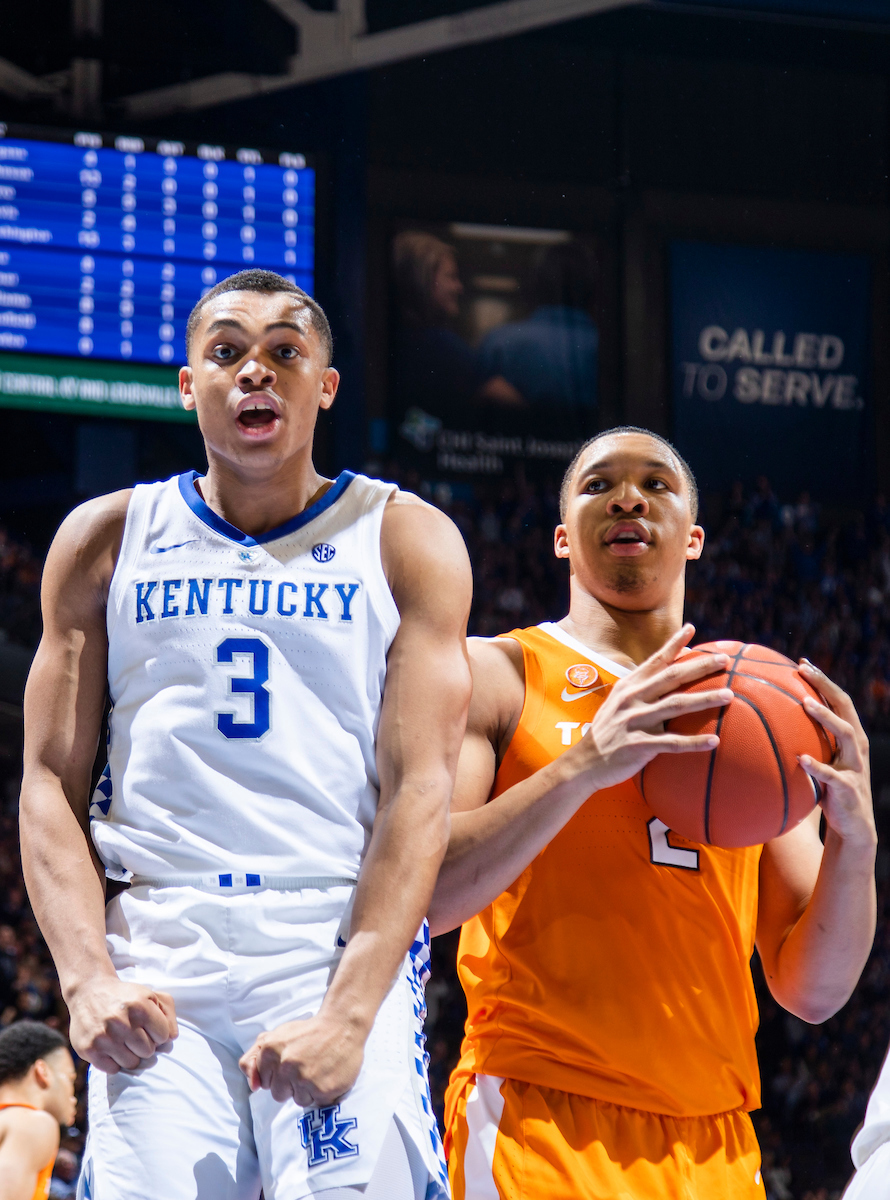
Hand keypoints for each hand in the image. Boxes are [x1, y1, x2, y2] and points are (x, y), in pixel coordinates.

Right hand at [66, 976, 177, 1072]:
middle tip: (135, 1035)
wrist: (89, 992)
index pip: (163, 1036)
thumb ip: (168, 1014)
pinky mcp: (89, 1049)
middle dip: (145, 1045)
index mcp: (140, 1005)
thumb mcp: (150, 996)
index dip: (158, 1034)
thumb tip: (172, 1037)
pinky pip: (113, 1069)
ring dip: (130, 1055)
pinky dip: (114, 1062)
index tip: (149, 1028)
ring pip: (131, 1063)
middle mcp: (121, 1021)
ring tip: (123, 1041)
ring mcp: (104, 1037)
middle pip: (148, 1052)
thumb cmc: (125, 997)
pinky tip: (111, 1047)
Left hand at [239, 1013, 365, 1106]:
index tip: (292, 1062)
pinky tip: (328, 1075)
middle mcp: (285, 1065)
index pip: (264, 1082)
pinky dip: (323, 1093)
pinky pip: (316, 1103)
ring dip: (308, 1090)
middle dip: (291, 1085)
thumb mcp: (276, 1036)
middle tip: (306, 1067)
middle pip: (278, 1095)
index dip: (279, 1075)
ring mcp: (304, 1079)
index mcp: (270, 1050)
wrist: (342, 1024)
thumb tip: (252, 1086)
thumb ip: (253, 1058)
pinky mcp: (323, 1090)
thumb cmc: (308, 1032)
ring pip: (298, 1101)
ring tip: (319, 1070)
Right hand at [574, 623, 732, 791]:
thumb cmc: (608, 732)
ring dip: (705, 699)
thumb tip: (668, 674)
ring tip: (729, 695)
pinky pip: (672, 743)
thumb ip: (641, 690)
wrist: (584, 763)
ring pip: (676, 705)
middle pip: (671, 677)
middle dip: (699, 666)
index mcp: (628, 686)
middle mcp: (632, 699)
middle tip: (723, 660)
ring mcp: (635, 721)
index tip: (691, 628)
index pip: (655, 660)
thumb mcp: (618, 703)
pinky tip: (715, 741)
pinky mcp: (638, 745)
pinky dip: (695, 742)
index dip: (674, 644)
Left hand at [798, 660, 876, 850]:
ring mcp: (855, 767)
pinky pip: (832, 776)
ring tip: (806, 704)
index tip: (802, 663)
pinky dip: (816, 766)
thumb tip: (765, 728)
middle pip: (845, 707)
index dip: (823, 681)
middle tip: (804, 670)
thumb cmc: (828, 791)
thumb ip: (804, 745)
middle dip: (826, 686)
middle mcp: (857, 747)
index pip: (839, 701)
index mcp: (851, 738)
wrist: (853, 828)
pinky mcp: (849, 789)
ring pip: (846, 734)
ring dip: (826, 717)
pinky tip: (799, 759)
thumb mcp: (819, 763)